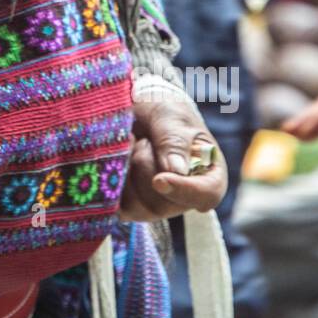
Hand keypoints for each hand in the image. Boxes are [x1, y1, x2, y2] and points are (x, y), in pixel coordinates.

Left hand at [119, 75, 227, 221]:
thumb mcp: (170, 116)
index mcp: (208, 173)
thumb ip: (173, 140)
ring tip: (130, 144)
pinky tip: (113, 159)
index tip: (160, 180)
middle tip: (142, 139)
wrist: (134, 110)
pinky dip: (109, 182)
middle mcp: (184, 196)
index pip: (206, 194)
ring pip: (138, 206)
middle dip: (146, 168)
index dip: (184, 191)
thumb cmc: (162, 111)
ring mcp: (156, 204)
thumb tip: (177, 171)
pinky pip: (115, 207)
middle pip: (165, 202)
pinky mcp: (129, 206)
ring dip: (126, 173)